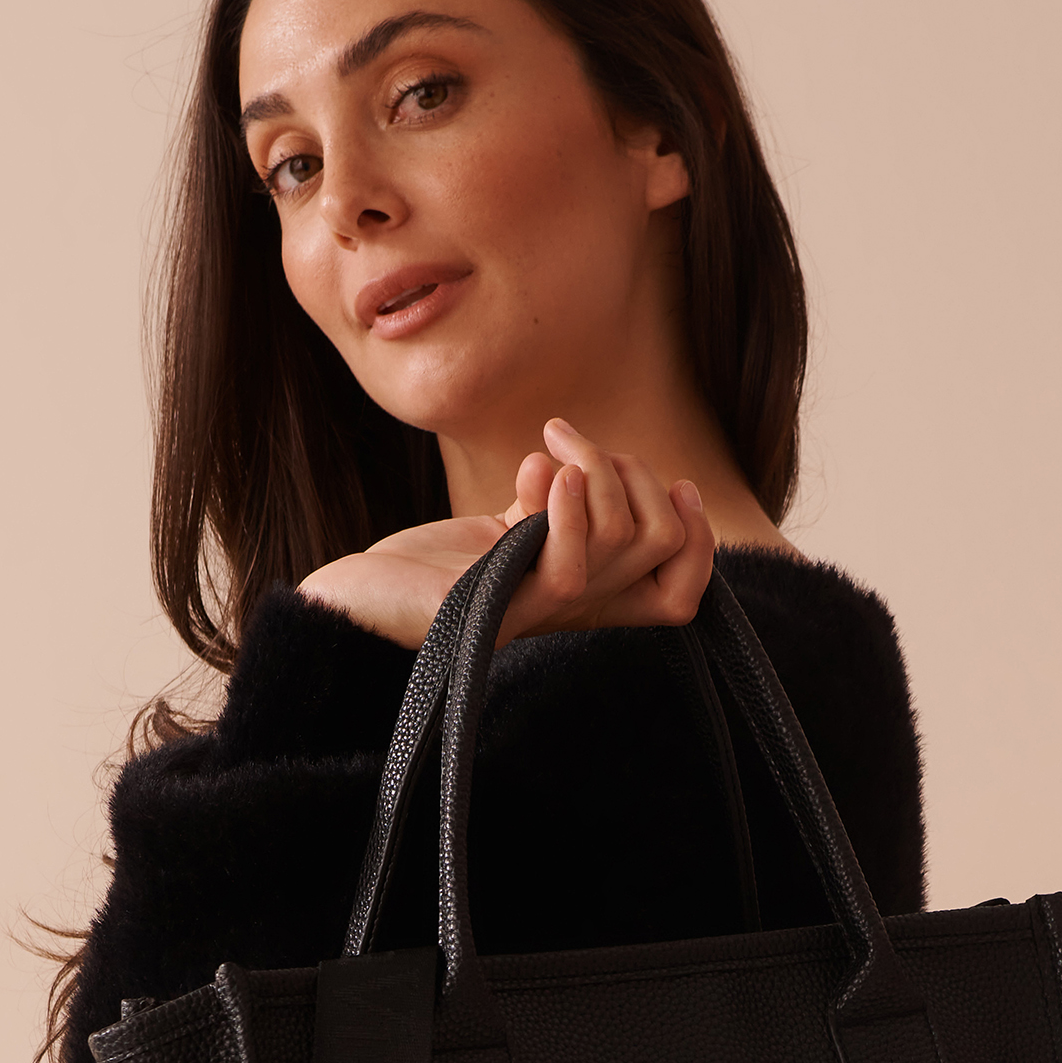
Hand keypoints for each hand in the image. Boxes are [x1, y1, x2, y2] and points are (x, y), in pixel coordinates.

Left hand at [296, 418, 713, 649]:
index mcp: (589, 601)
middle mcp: (574, 617)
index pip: (683, 596)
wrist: (361, 600)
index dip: (700, 540)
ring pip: (620, 536)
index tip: (676, 485)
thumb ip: (560, 507)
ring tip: (548, 445)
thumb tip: (581, 466)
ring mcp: (541, 615)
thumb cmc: (434, 566)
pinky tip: (536, 471)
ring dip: (593, 465)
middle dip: (633, 472)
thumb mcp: (514, 528)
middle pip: (661, 542)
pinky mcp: (499, 612)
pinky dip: (562, 500)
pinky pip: (566, 565)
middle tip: (575, 446)